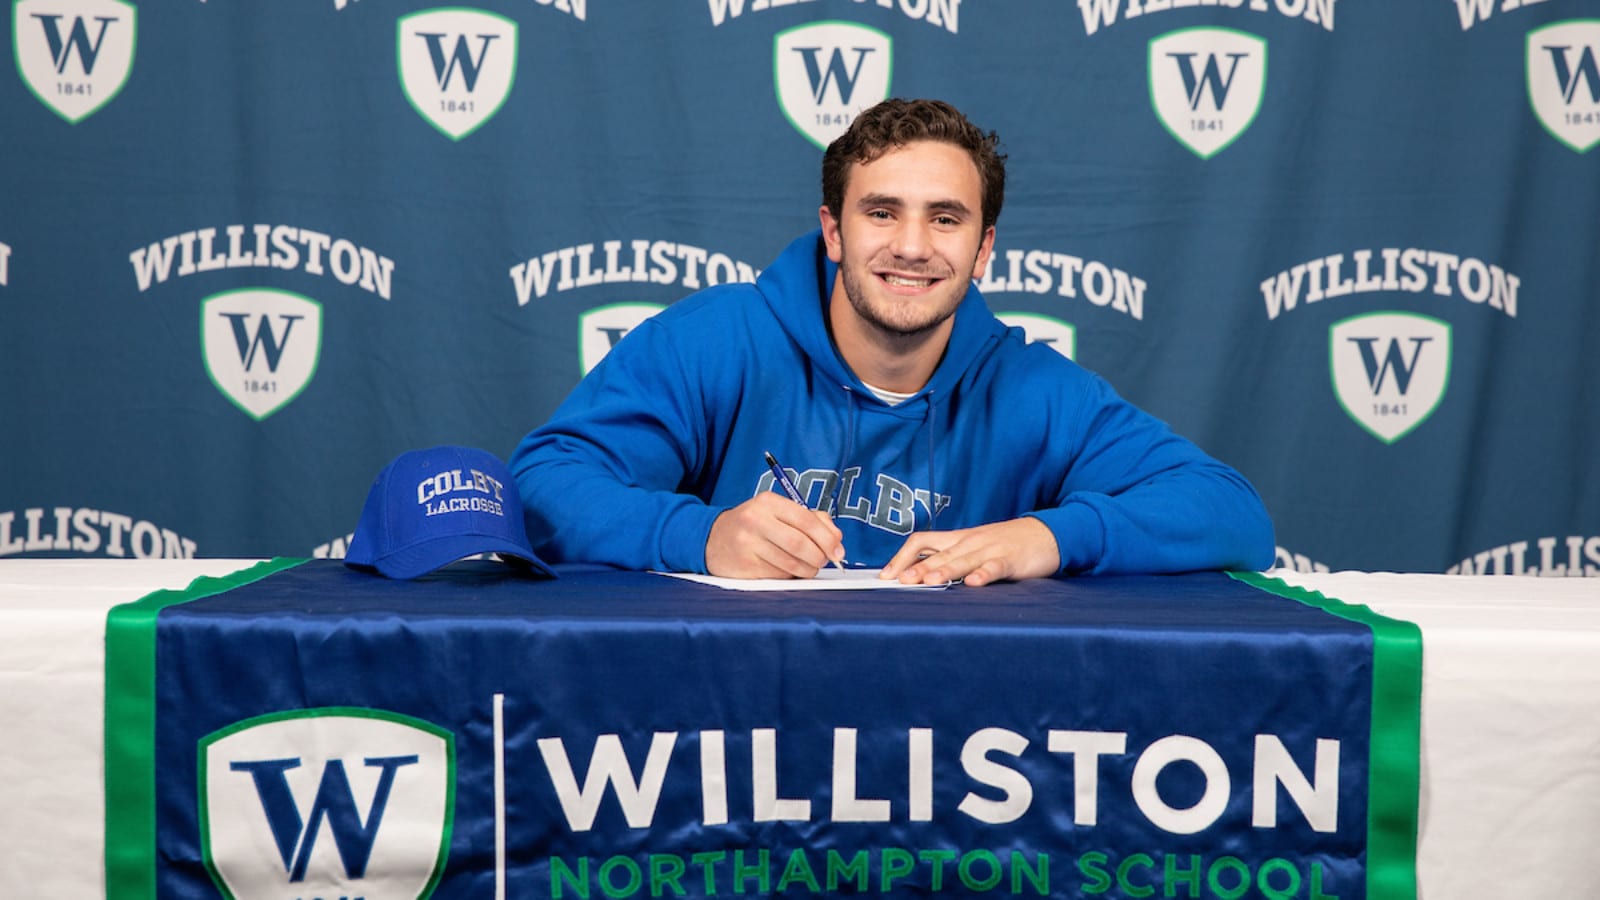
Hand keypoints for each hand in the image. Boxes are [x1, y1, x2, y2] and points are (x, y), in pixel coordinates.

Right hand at [705, 492, 845, 578]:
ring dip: (807, 570)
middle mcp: (756, 520)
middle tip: (823, 562)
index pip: (807, 520)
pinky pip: (778, 575)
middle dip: (819, 557)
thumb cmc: (755, 525)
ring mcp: (747, 544)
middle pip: (800, 544)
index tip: (838, 551)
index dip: (827, 538)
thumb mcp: (779, 512)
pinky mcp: (744, 565)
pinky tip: (786, 570)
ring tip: (807, 567)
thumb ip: (812, 520)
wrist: (713, 538)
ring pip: (791, 564)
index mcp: (768, 502)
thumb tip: (837, 540)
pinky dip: (789, 576)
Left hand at [880, 517, 1060, 586]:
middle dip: (918, 567)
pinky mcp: (1011, 560)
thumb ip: (951, 559)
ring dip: (944, 571)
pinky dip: (983, 575)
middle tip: (900, 581)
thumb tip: (920, 576)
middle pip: (939, 553)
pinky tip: (973, 584)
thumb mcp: (975, 547)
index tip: (887, 575)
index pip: (923, 541)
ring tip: (928, 582)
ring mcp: (991, 550)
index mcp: (958, 539)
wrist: (1048, 533)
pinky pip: (995, 567)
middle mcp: (970, 542)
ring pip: (963, 560)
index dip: (903, 556)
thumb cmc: (1007, 544)